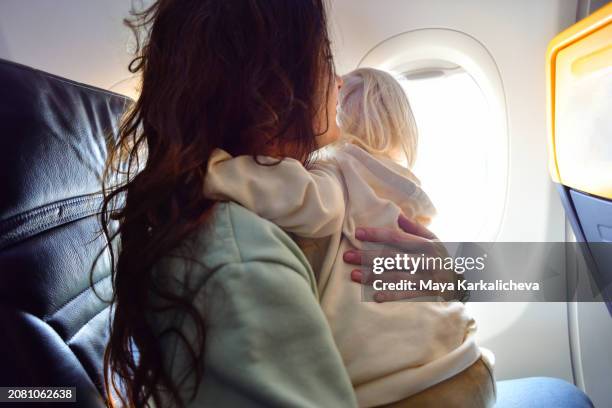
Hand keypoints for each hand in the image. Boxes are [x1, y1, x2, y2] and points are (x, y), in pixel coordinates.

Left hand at [344, 214, 463, 301]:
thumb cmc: (444, 257)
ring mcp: (428, 278)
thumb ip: (415, 228)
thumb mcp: (435, 240)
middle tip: (347, 256)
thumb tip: (396, 214)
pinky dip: (392, 295)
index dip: (377, 234)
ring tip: (354, 275)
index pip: (397, 237)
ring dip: (373, 276)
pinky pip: (408, 294)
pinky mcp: (429, 294)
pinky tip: (376, 296)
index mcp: (427, 244)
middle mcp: (427, 260)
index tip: (358, 233)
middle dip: (367, 257)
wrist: (467, 282)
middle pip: (393, 258)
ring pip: (397, 277)